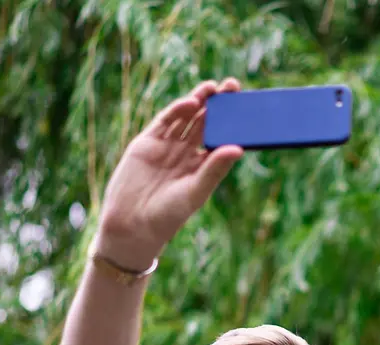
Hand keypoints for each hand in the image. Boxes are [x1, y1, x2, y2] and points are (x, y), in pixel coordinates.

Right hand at [93, 78, 243, 268]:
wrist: (131, 223)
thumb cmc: (168, 215)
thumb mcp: (195, 192)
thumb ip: (214, 170)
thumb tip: (238, 149)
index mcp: (201, 166)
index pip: (220, 139)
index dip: (233, 123)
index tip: (248, 108)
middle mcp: (185, 153)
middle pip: (205, 123)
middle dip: (219, 105)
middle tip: (233, 86)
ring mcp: (166, 146)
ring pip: (186, 118)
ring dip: (199, 101)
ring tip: (214, 87)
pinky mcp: (148, 141)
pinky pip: (165, 121)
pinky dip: (177, 110)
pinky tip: (192, 101)